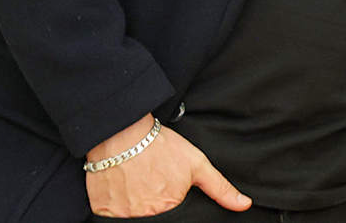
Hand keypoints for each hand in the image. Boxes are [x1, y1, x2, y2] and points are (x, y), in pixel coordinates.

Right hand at [86, 115, 251, 216]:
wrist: (123, 131)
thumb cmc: (161, 146)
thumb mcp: (196, 164)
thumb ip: (220, 188)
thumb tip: (244, 205)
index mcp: (169, 208)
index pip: (174, 218)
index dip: (170, 204)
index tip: (164, 190)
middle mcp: (145, 216)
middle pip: (153, 218)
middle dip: (152, 205)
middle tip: (150, 184)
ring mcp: (121, 215)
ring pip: (132, 218)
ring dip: (134, 206)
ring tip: (136, 183)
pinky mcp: (101, 209)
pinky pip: (109, 215)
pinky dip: (115, 205)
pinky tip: (121, 187)